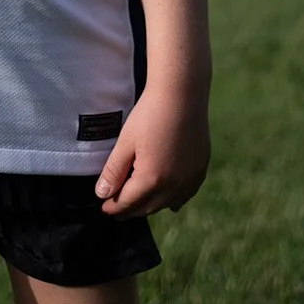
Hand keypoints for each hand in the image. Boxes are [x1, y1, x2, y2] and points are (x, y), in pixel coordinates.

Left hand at [94, 85, 210, 216]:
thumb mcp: (126, 141)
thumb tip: (102, 195)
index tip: (104, 208)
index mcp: (151, 179)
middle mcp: (173, 186)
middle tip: (118, 208)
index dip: (114, 207)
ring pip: (168, 203)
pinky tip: (169, 199)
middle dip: (131, 209)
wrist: (182, 93)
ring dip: (152, 205)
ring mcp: (189, 178)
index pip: (128, 203)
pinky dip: (174, 198)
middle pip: (148, 207)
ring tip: (139, 202)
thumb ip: (113, 171)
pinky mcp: (201, 168)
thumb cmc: (150, 114)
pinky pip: (186, 193)